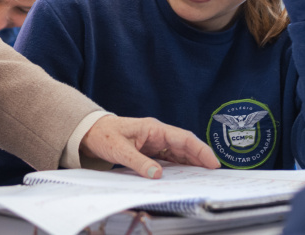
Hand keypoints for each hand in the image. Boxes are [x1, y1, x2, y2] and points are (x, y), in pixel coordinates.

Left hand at [79, 115, 219, 178]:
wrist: (90, 133)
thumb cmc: (104, 136)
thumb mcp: (119, 150)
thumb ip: (138, 162)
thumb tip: (158, 175)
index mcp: (154, 128)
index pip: (183, 138)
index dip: (200, 150)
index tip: (212, 162)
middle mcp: (157, 134)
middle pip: (185, 146)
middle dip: (201, 158)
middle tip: (214, 174)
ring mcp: (155, 141)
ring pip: (179, 152)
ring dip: (192, 163)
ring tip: (205, 176)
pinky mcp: (150, 149)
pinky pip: (170, 158)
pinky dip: (179, 166)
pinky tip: (186, 176)